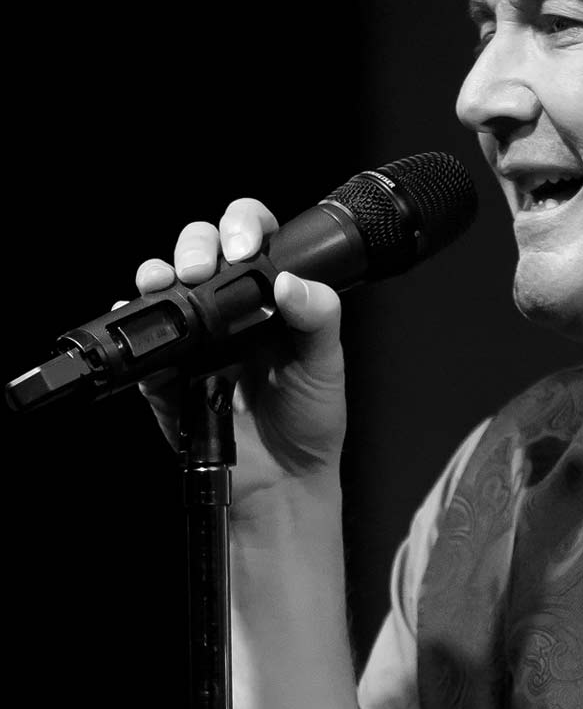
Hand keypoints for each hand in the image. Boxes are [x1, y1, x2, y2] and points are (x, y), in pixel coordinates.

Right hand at [130, 197, 345, 502]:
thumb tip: (290, 282)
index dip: (242, 226)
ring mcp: (195, 336)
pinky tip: (135, 314)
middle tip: (201, 268)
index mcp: (271, 298)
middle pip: (199, 248)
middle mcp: (230, 309)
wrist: (280, 481)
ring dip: (157, 272)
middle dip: (194, 244)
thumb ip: (318, 319)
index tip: (243, 249)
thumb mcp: (325, 365)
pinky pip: (140, 337)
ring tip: (164, 281)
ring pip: (165, 283)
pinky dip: (130, 320)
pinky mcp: (167, 369)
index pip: (252, 237)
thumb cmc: (309, 420)